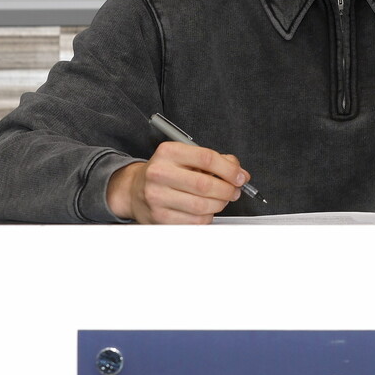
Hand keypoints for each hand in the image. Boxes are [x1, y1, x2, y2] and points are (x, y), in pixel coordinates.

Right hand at [106, 141, 248, 223]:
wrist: (134, 190)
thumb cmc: (166, 172)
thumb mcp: (186, 157)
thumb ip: (215, 161)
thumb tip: (240, 173)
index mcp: (168, 152)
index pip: (207, 158)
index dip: (229, 169)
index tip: (240, 176)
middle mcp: (159, 173)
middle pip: (205, 184)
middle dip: (227, 190)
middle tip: (234, 191)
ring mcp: (157, 197)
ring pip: (202, 206)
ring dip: (219, 205)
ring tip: (220, 200)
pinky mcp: (159, 218)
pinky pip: (195, 222)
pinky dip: (207, 217)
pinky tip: (205, 210)